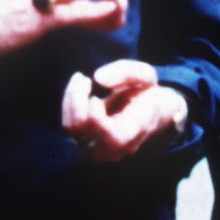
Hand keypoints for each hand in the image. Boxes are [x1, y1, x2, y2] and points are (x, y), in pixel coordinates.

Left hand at [61, 60, 187, 162]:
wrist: (150, 111)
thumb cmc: (147, 92)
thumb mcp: (145, 74)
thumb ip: (126, 72)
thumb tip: (98, 78)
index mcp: (135, 134)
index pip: (112, 138)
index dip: (97, 117)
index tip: (96, 96)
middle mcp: (115, 148)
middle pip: (82, 132)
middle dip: (77, 100)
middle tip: (85, 79)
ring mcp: (99, 148)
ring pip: (71, 128)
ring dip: (71, 99)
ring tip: (82, 80)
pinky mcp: (87, 141)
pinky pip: (69, 124)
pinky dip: (69, 103)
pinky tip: (79, 87)